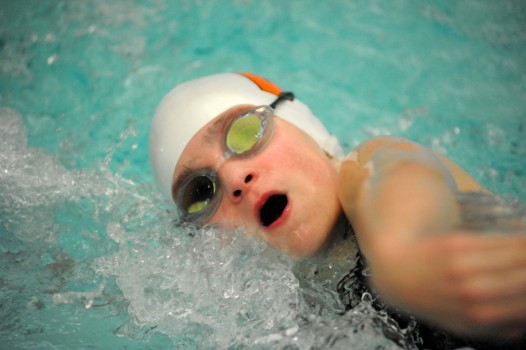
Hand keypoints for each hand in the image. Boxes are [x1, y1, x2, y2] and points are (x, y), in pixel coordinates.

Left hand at [369, 231, 525, 338]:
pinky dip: (515, 240)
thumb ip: (505, 327)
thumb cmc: (439, 302)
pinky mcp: (457, 243)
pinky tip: (520, 241)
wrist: (400, 276)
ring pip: (518, 253)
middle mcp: (472, 291)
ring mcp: (463, 265)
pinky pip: (499, 240)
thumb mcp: (470, 325)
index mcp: (479, 316)